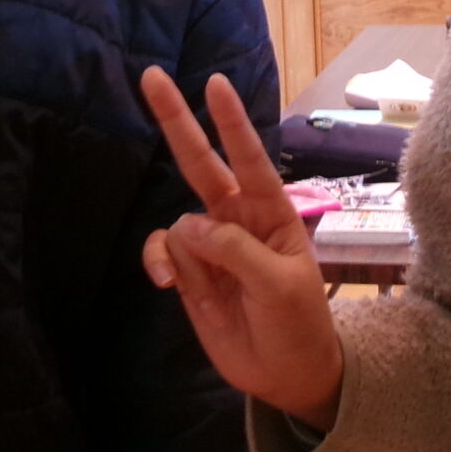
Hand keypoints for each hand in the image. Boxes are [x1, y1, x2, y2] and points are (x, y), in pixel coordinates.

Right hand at [139, 67, 346, 428]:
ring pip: (178, 221)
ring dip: (176, 245)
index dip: (231, 122)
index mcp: (271, 212)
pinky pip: (164, 251)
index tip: (216, 83)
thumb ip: (236, 251)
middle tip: (152, 76)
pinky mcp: (189, 273)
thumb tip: (188, 225)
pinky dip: (158, 260)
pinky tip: (165, 282)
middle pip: (200, 162)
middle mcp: (237, 219)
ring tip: (179, 278)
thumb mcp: (280, 285)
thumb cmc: (298, 324)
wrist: (287, 375)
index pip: (249, 157)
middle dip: (176, 121)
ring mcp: (210, 245)